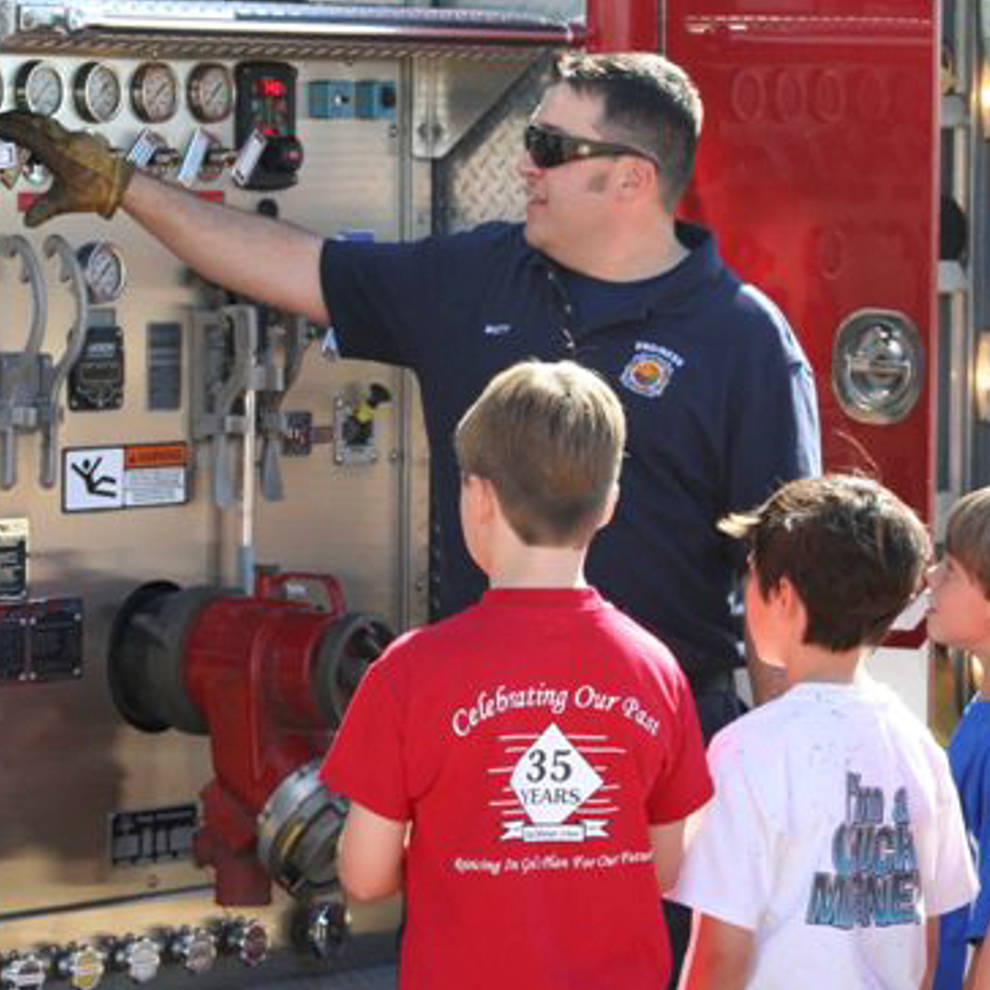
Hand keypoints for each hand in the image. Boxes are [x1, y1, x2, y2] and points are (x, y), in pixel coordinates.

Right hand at [0, 110, 134, 226]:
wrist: (124, 184)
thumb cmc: (100, 190)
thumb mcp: (65, 202)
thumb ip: (43, 210)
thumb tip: (30, 219)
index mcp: (54, 150)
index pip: (22, 132)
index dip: (6, 128)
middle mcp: (64, 139)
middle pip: (32, 119)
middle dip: (14, 119)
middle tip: (3, 122)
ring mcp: (76, 137)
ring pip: (46, 121)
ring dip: (30, 122)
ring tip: (21, 131)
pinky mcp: (85, 139)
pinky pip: (60, 128)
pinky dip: (46, 130)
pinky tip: (47, 142)